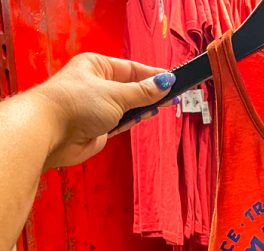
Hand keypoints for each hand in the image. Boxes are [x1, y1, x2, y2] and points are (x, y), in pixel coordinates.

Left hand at [25, 53, 177, 167]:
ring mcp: (98, 106)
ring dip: (142, 109)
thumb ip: (143, 92)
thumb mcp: (116, 94)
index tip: (173, 81)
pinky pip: (122, 122)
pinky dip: (132, 121)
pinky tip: (142, 118)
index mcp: (97, 66)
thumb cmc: (74, 104)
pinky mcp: (99, 126)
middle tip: (171, 98)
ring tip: (158, 108)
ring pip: (129, 107)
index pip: (132, 69)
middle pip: (132, 88)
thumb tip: (165, 83)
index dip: (154, 76)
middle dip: (150, 94)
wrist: (51, 132)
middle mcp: (97, 85)